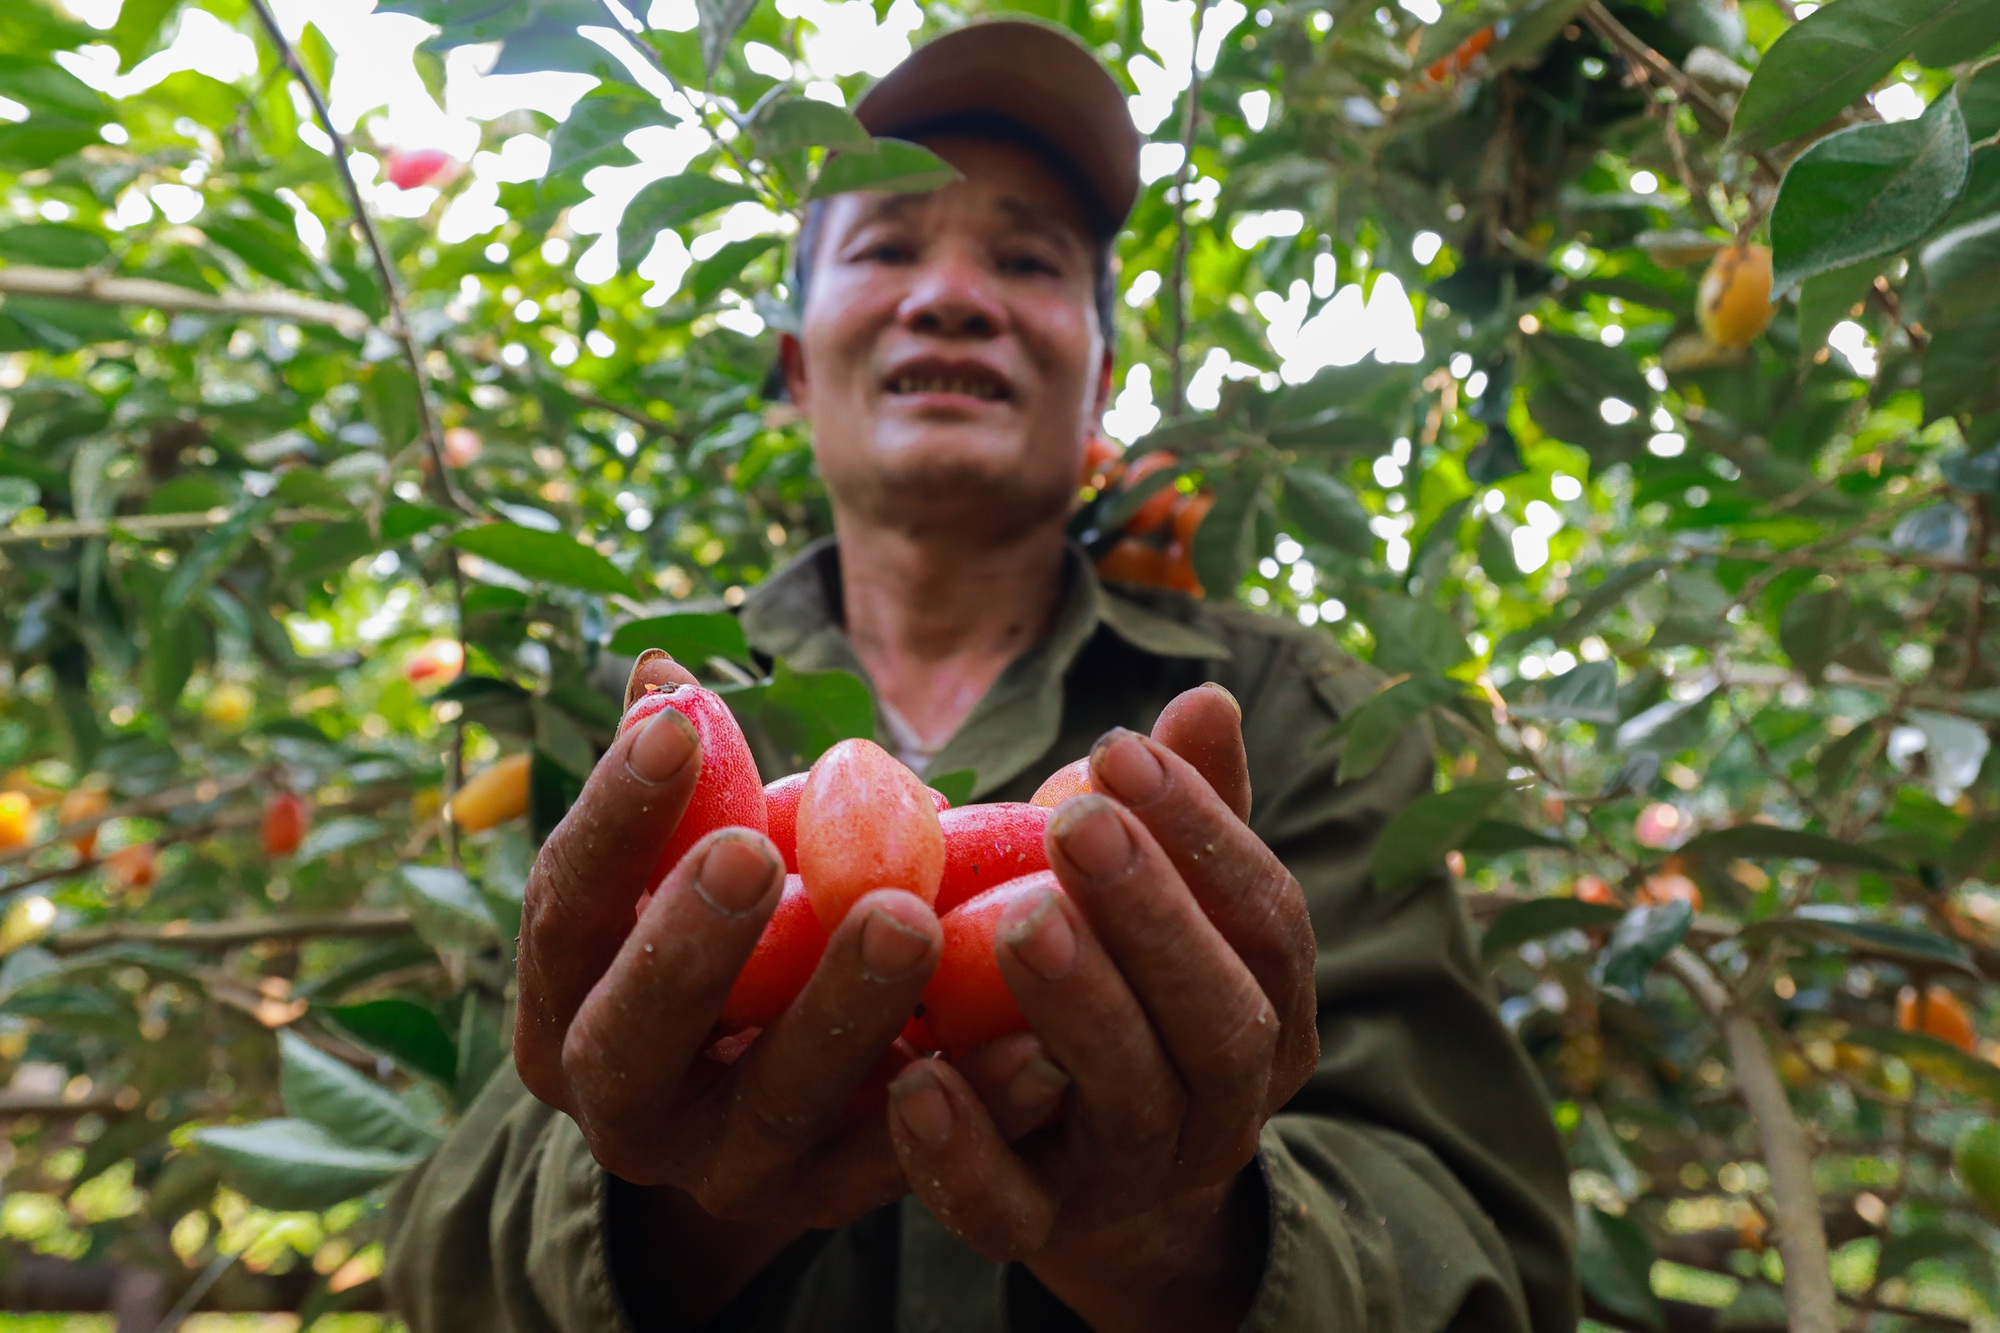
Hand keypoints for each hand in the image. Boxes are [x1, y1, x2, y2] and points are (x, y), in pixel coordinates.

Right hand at [513, 652, 1065, 1321]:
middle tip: (756, 853)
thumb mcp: (699, 864)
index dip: (614, 817)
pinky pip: (896, 1163)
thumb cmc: (736, 935)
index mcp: (565, 999)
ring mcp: (721, 1166)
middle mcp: (620, 1100)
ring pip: (771, 1105)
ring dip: (839, 1013)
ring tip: (910, 920)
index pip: (564, 905)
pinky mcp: (827, 1203)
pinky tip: (1036, 1043)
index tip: (678, 724)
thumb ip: (692, 786)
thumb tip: (661, 667)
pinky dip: (970, 1103)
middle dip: (688, 943)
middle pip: (632, 1032)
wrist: (768, 1108)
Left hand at [883, 685, 1319, 1332]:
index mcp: (1271, 1007)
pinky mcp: (1044, 1232)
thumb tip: (1206, 698)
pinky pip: (1011, 1207)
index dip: (1204, 832)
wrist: (1098, 1188)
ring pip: (1131, 1103)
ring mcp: (1139, 1175)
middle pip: (1220, 1017)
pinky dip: (965, 1150)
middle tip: (1077, 824)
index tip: (1120, 748)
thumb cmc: (1131, 1005)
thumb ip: (1186, 822)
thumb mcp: (1166, 915)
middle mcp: (1227, 1102)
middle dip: (1154, 915)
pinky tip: (914, 1077)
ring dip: (1080, 1009)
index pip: (1267, 918)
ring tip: (1016, 921)